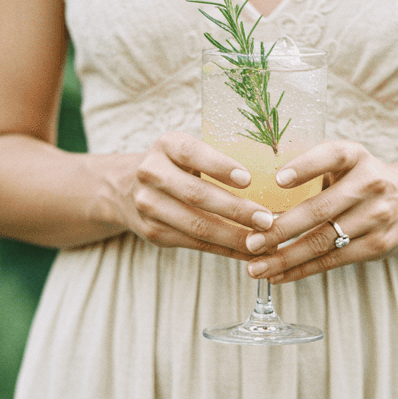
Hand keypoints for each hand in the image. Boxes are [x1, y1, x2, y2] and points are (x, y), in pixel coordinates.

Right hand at [110, 132, 276, 259]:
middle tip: (267, 220)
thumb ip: (216, 159)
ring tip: (264, 241)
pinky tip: (248, 252)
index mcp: (166, 146)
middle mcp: (151, 173)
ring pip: (196, 225)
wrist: (126, 189)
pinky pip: (195, 244)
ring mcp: (148, 205)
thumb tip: (272, 179)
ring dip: (234, 236)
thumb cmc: (175, 167)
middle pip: (196, 194)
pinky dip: (226, 250)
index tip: (248, 179)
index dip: (219, 166)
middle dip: (236, 210)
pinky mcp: (153, 233)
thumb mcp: (186, 151)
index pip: (191, 153)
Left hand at [241, 141, 397, 282]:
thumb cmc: (363, 179)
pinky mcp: (377, 246)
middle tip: (251, 241)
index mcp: (356, 157)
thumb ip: (313, 169)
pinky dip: (302, 270)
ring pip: (324, 240)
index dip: (305, 167)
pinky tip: (279, 275)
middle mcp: (370, 184)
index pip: (331, 156)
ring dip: (286, 257)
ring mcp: (376, 217)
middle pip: (320, 209)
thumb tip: (255, 191)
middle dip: (281, 229)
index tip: (278, 180)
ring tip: (257, 266)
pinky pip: (333, 261)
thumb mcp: (347, 162)